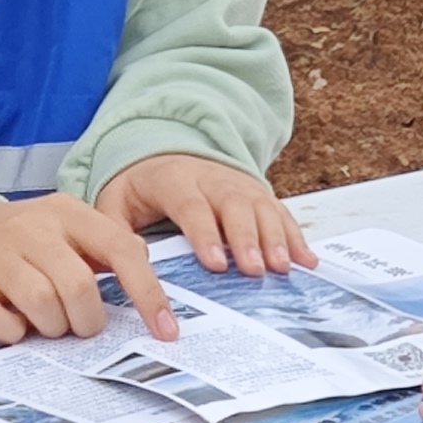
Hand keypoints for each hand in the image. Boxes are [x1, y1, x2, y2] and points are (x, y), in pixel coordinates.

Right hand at [0, 195, 176, 342]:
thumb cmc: (23, 240)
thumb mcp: (66, 228)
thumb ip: (107, 247)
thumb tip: (148, 279)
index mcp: (66, 213)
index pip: (121, 249)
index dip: (148, 293)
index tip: (166, 331)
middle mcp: (32, 229)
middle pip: (79, 287)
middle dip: (87, 320)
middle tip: (79, 325)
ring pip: (43, 306)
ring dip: (53, 328)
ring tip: (46, 323)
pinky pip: (1, 323)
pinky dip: (14, 333)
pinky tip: (14, 324)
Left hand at [96, 153, 317, 277]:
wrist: (164, 153)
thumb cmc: (140, 188)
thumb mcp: (115, 202)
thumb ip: (114, 230)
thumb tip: (116, 263)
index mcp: (174, 180)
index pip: (192, 206)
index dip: (205, 234)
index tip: (216, 263)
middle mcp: (212, 178)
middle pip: (234, 205)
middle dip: (247, 238)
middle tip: (255, 270)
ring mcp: (238, 184)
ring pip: (261, 207)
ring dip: (276, 238)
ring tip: (284, 268)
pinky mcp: (257, 194)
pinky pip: (280, 213)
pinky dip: (296, 236)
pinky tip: (308, 262)